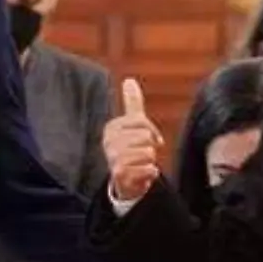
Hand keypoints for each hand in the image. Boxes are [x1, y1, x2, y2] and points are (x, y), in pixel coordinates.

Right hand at [105, 79, 163, 201]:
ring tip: (141, 165)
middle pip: (146, 138)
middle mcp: (109, 141)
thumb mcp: (132, 125)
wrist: (124, 181)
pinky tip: (142, 175)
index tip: (151, 140)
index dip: (152, 132)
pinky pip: (148, 169)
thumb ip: (132, 103)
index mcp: (112, 127)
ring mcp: (113, 158)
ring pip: (148, 153)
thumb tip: (129, 80)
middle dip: (150, 148)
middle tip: (142, 155)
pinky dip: (151, 173)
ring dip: (150, 162)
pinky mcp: (120, 174)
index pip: (142, 122)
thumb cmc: (130, 150)